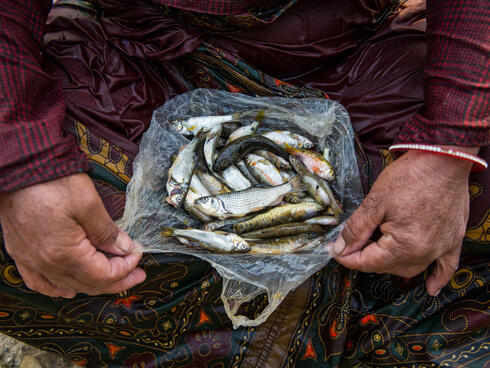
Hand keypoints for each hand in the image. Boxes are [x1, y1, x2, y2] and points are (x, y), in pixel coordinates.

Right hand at [0, 173, 145, 297]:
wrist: (17, 167)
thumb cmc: (51, 181)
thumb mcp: (88, 203)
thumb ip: (107, 232)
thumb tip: (125, 249)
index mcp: (63, 254)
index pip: (103, 274)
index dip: (126, 267)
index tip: (138, 253)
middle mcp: (44, 263)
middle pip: (88, 284)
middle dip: (117, 280)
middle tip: (138, 273)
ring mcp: (29, 260)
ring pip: (66, 285)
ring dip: (93, 284)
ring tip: (113, 277)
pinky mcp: (20, 252)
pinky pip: (39, 282)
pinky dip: (57, 288)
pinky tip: (69, 288)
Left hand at [333, 147, 476, 295]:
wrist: (444, 158)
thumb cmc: (410, 177)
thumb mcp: (375, 202)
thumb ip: (356, 229)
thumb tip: (340, 248)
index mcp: (404, 246)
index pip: (368, 262)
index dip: (347, 258)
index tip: (333, 252)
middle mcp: (424, 253)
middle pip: (388, 266)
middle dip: (366, 258)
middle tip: (349, 244)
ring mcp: (441, 248)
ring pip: (411, 267)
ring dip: (391, 264)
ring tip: (375, 256)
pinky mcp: (453, 239)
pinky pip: (446, 266)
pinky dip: (438, 277)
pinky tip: (431, 289)